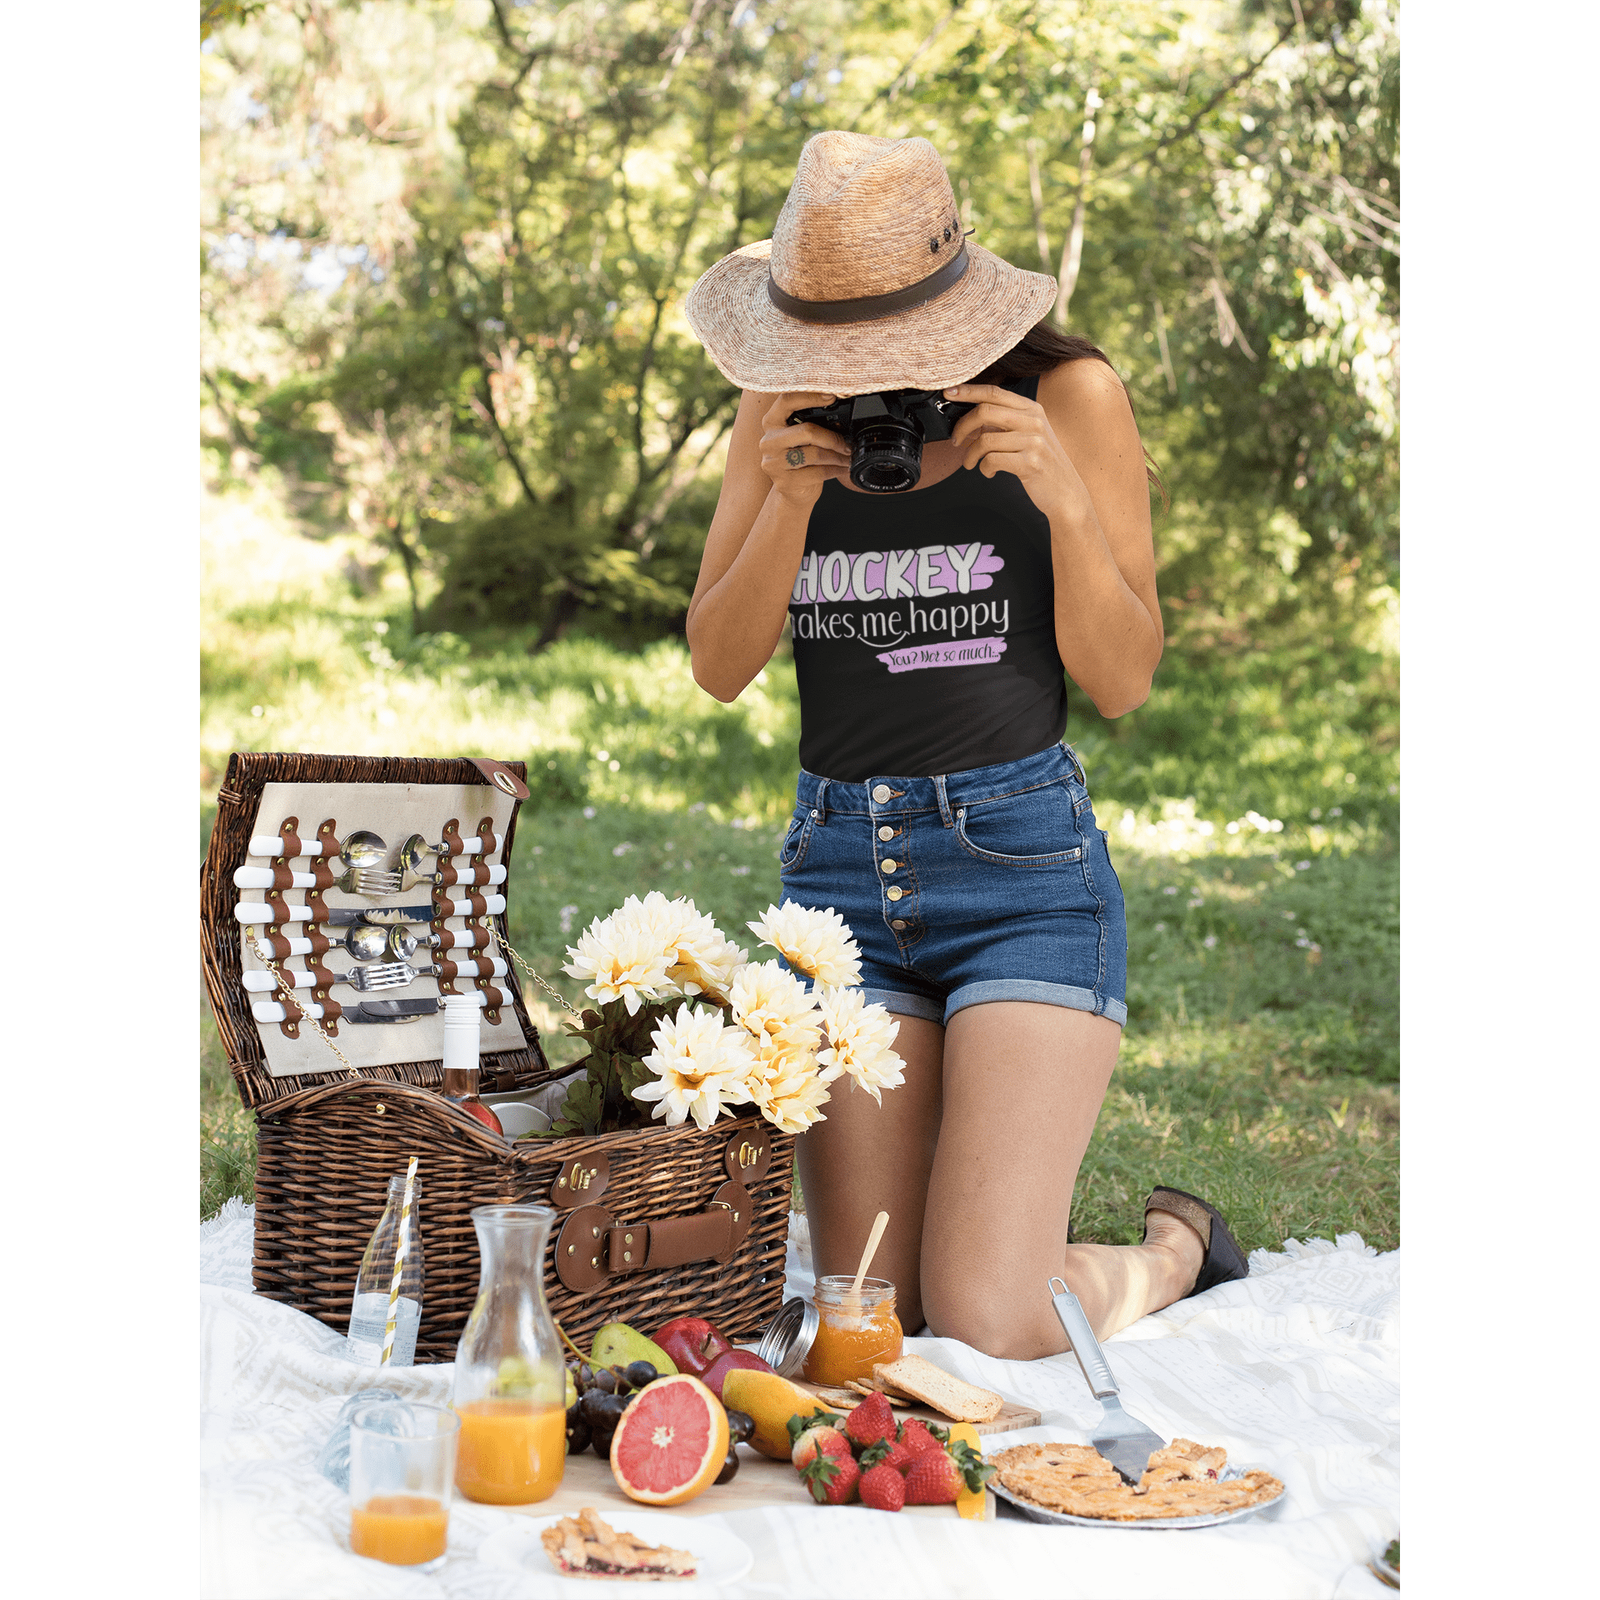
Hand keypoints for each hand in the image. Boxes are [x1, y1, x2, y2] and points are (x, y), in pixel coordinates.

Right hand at [759, 392, 851, 506]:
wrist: (793, 492)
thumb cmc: (799, 460)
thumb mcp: (801, 437)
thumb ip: (812, 424)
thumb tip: (840, 420)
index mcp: (771, 422)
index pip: (787, 401)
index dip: (810, 396)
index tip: (832, 396)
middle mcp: (768, 441)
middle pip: (807, 431)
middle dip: (833, 437)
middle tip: (847, 443)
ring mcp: (774, 463)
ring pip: (814, 453)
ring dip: (837, 456)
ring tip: (847, 456)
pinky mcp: (784, 481)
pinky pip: (817, 473)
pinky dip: (835, 470)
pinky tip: (842, 468)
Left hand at [945, 383, 1088, 522]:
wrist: (1066, 492)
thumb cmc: (1042, 463)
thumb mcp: (1029, 435)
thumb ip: (1006, 422)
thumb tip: (971, 417)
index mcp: (1032, 409)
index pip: (994, 392)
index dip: (969, 391)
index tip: (948, 392)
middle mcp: (1034, 421)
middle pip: (985, 411)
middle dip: (962, 426)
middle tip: (956, 441)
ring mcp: (1034, 441)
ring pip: (985, 439)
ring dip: (970, 454)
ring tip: (970, 463)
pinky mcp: (1030, 463)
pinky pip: (992, 460)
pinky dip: (984, 468)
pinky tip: (989, 472)